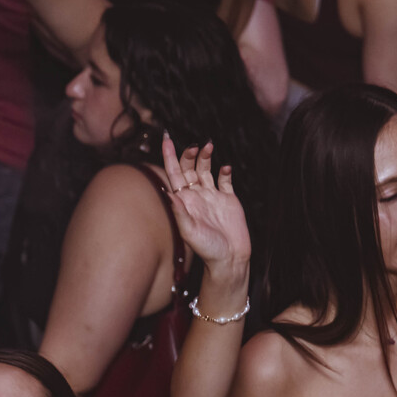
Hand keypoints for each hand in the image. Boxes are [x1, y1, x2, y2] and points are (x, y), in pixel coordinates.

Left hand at [158, 135, 249, 271]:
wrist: (230, 258)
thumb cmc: (207, 249)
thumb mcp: (189, 230)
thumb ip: (179, 211)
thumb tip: (167, 192)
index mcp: (184, 201)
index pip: (174, 173)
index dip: (169, 156)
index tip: (166, 138)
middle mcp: (196, 196)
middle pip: (189, 168)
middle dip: (189, 154)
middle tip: (195, 146)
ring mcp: (212, 197)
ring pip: (206, 170)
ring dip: (206, 157)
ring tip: (208, 146)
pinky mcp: (228, 199)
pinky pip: (225, 180)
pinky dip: (225, 171)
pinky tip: (225, 167)